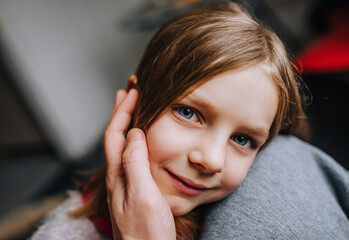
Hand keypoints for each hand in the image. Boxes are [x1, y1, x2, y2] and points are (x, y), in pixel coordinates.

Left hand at [104, 88, 175, 239]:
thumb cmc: (146, 231)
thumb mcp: (142, 194)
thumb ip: (136, 163)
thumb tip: (135, 133)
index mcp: (118, 174)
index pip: (115, 135)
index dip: (122, 112)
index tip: (132, 93)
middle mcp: (117, 176)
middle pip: (114, 138)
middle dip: (120, 113)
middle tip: (126, 93)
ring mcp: (124, 183)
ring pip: (122, 146)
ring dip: (125, 125)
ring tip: (131, 110)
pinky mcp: (133, 190)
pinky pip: (130, 157)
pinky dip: (133, 141)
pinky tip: (139, 142)